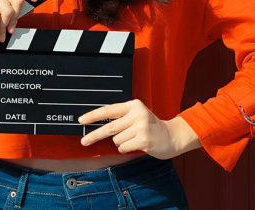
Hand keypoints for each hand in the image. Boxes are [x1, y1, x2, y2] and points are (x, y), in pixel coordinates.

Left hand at [78, 99, 200, 158]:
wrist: (172, 136)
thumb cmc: (150, 127)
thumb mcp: (136, 116)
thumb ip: (120, 118)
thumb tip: (98, 125)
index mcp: (133, 105)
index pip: (108, 110)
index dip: (93, 116)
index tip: (81, 120)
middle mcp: (137, 114)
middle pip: (109, 127)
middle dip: (94, 135)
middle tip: (84, 141)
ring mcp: (141, 127)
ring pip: (116, 139)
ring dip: (121, 142)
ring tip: (134, 139)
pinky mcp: (144, 140)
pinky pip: (123, 147)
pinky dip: (126, 148)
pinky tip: (137, 144)